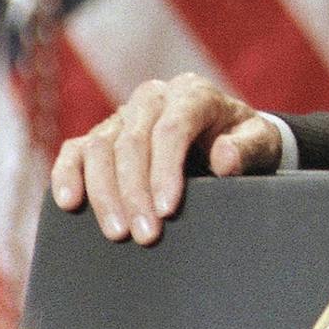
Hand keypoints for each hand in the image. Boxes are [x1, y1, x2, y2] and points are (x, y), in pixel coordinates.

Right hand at [49, 72, 280, 244]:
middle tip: (145, 235)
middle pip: (133, 142)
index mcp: (192, 94)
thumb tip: (223, 157)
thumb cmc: (242, 140)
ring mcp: (122, 115)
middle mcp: (153, 98)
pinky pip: (75, 150)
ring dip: (104, 194)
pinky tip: (69, 203)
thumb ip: (248, 148)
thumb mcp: (260, 142)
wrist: (225, 135)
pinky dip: (67, 175)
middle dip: (135, 192)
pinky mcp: (101, 135)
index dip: (165, 170)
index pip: (171, 129)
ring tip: (118, 233)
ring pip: (100, 148)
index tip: (167, 210)